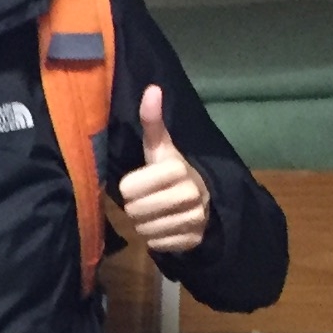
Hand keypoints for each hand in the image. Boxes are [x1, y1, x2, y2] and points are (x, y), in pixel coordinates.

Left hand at [116, 85, 212, 254]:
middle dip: (136, 208)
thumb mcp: (160, 148)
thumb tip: (152, 88)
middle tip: (146, 200)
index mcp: (177, 168)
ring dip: (144, 224)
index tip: (139, 184)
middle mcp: (190, 193)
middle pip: (135, 211)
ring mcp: (194, 219)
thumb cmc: (171, 172)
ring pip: (144, 230)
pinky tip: (165, 226)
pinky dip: (156, 239)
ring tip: (156, 213)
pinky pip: (157, 245)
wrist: (204, 202)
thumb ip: (153, 121)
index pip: (129, 189)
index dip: (129, 188)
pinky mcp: (193, 240)